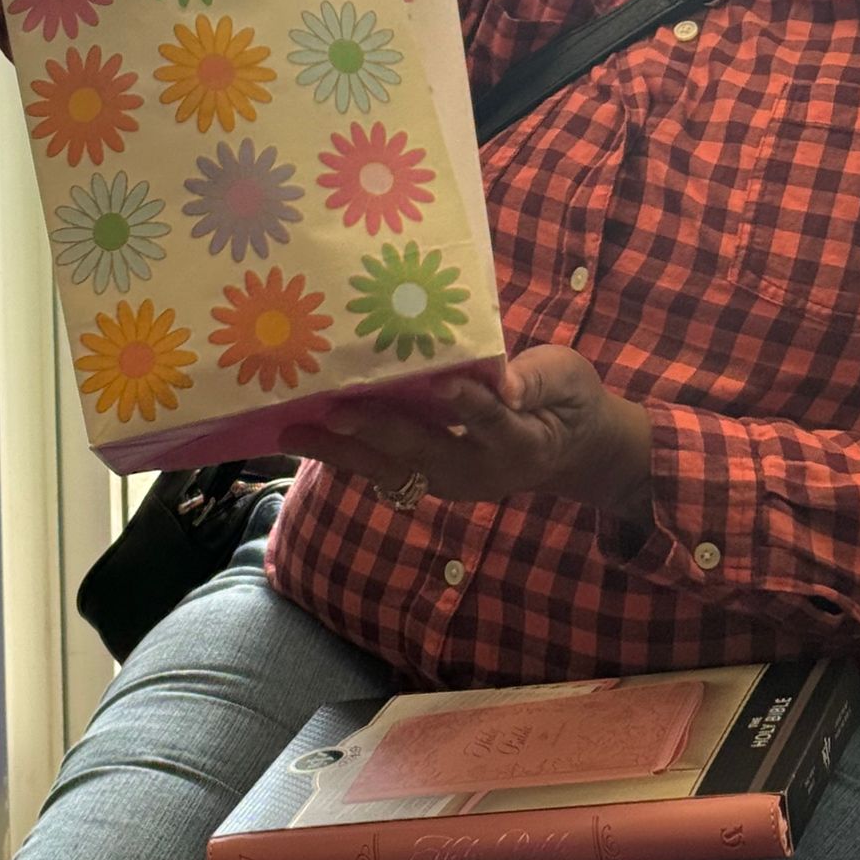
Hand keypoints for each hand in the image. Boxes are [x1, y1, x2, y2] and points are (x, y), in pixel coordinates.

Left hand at [290, 346, 652, 515]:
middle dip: (377, 431)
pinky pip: (381, 469)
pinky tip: (302, 434)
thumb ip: (539, 378)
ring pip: (391, 467)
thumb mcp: (569, 378)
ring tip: (290, 430)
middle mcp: (478, 470)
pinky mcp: (427, 480)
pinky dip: (343, 453)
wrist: (569, 451)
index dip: (469, 405)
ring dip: (340, 451)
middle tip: (333, 411)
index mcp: (522, 441)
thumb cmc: (567, 399)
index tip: (443, 383)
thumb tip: (509, 382)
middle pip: (424, 451)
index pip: (493, 421)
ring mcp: (448, 481)